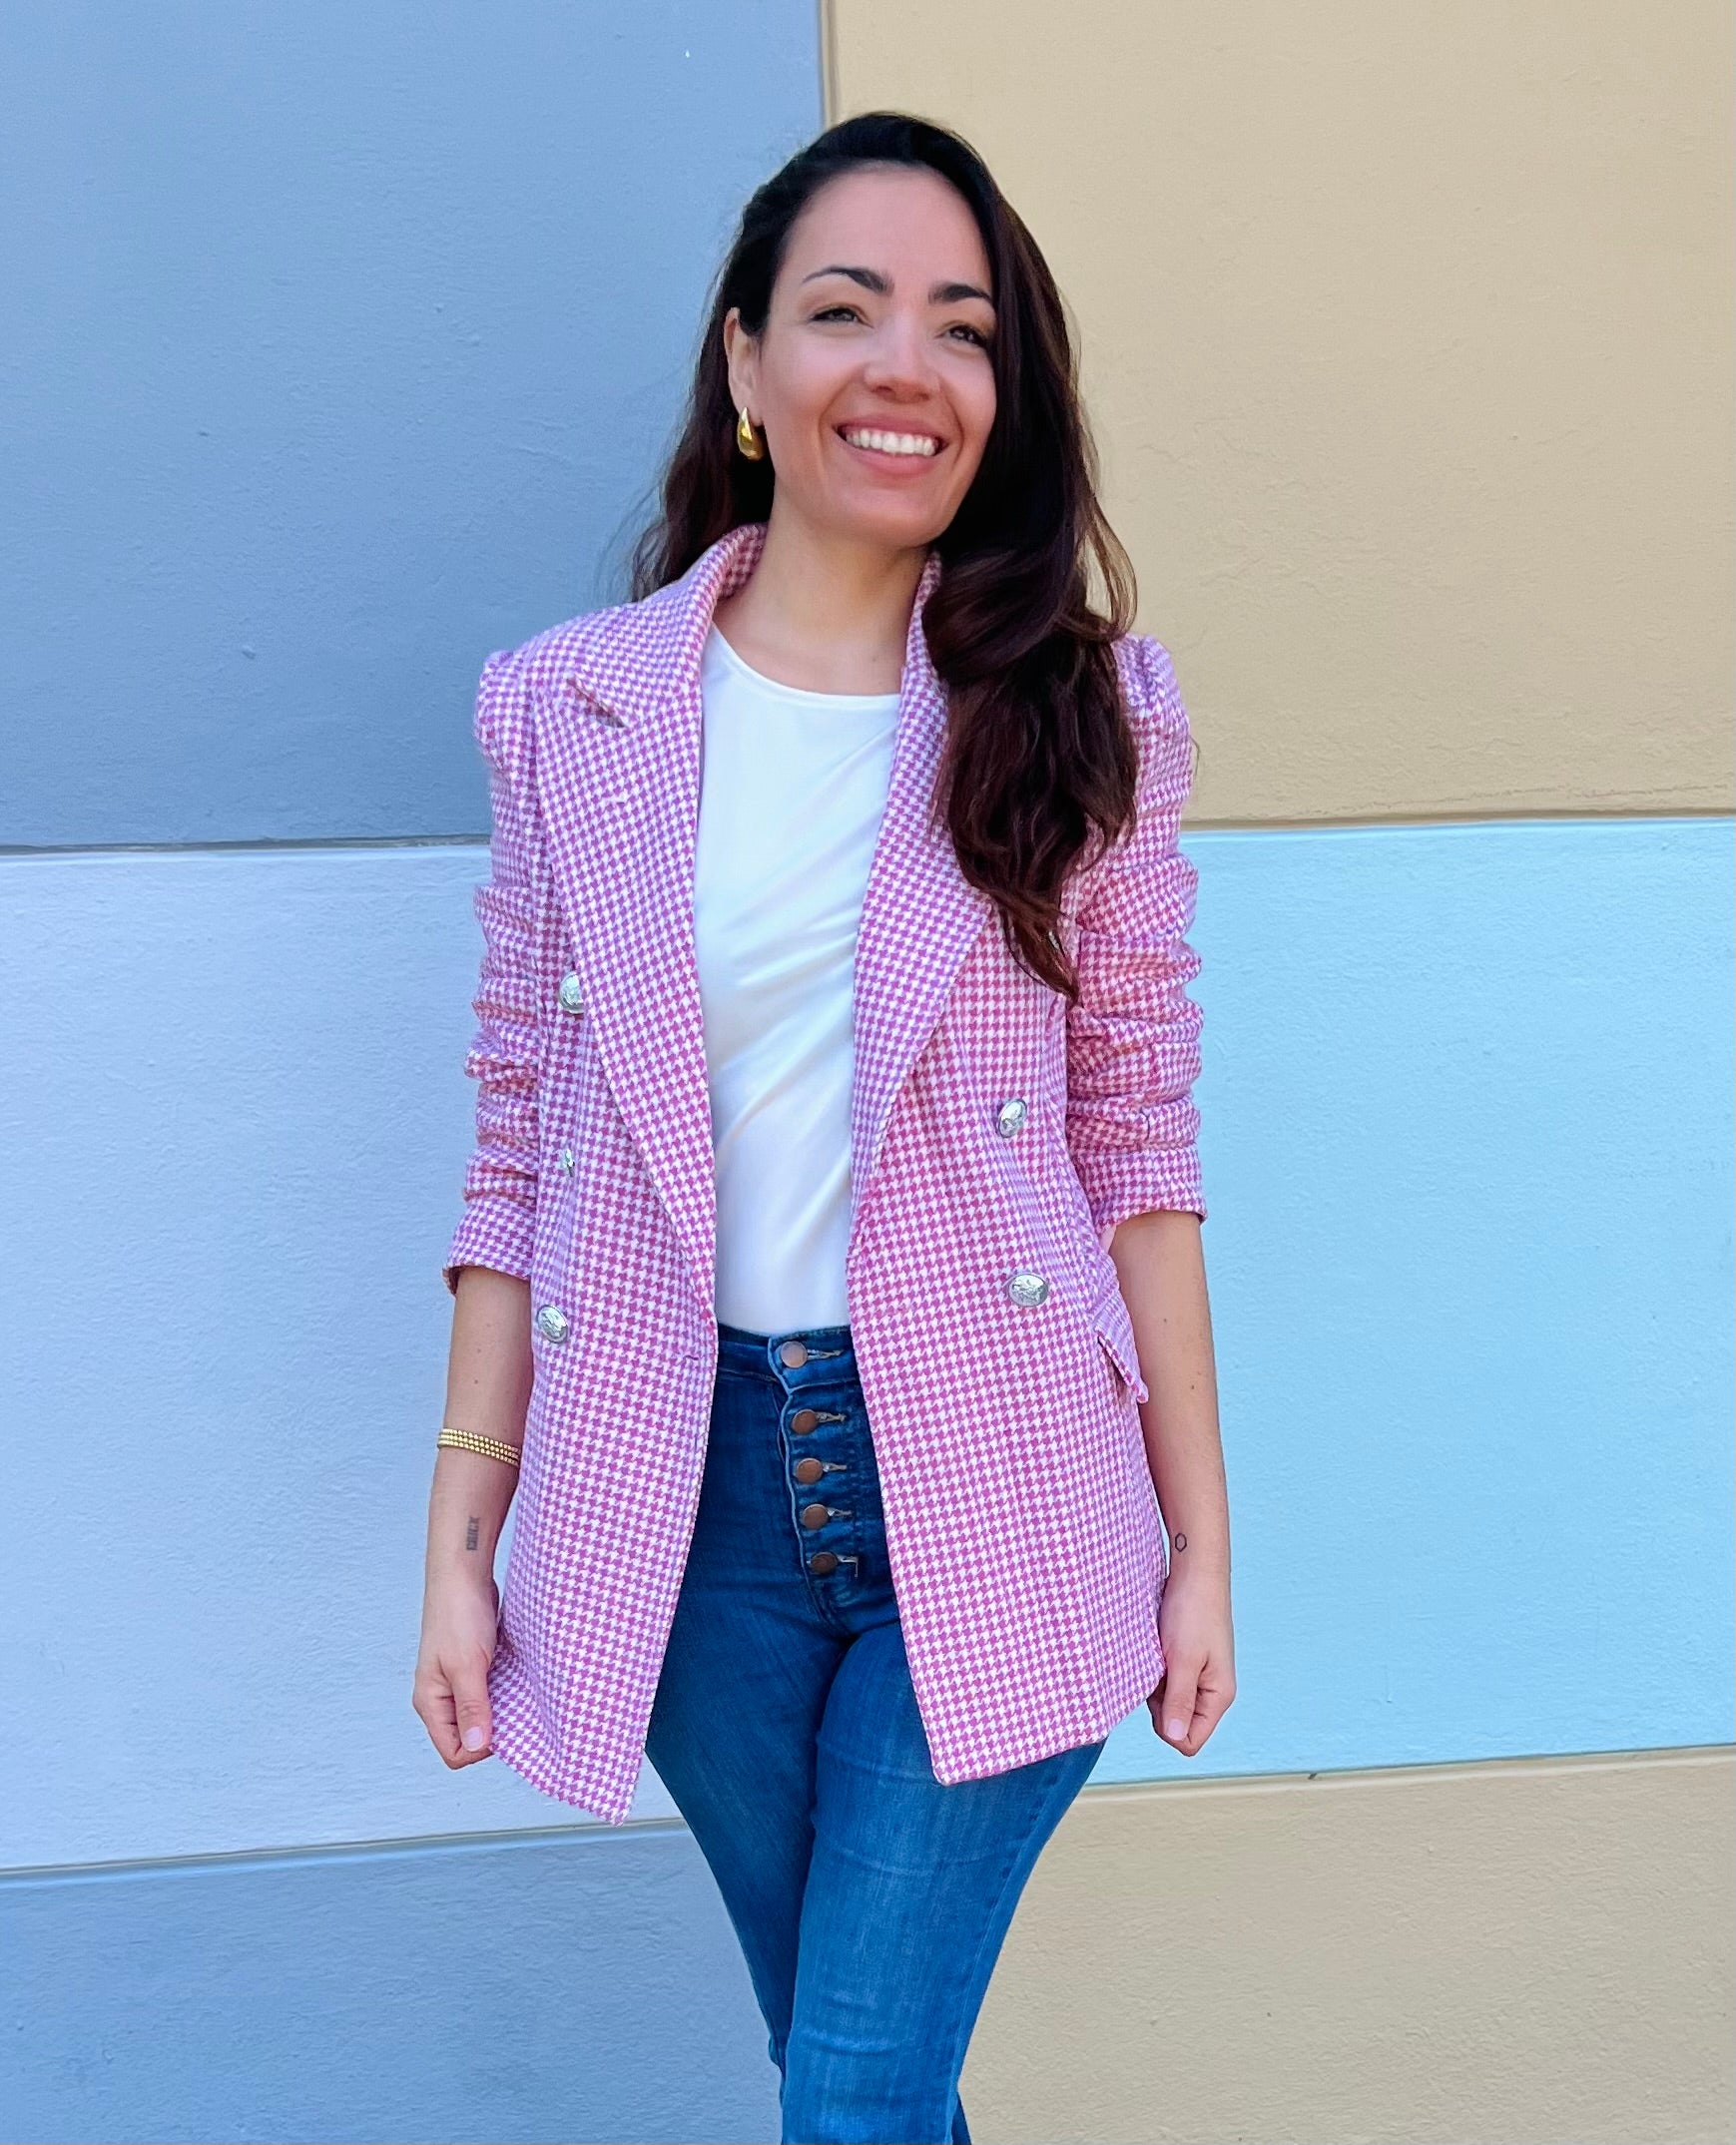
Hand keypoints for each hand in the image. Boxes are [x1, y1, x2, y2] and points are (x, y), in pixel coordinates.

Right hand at [413, 1571, 500, 1767]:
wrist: (463, 1572)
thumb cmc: (459, 1614)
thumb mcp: (468, 1665)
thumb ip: (472, 1707)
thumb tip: (478, 1748)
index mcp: (431, 1703)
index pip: (455, 1752)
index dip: (482, 1748)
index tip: (506, 1723)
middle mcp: (441, 1697)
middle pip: (469, 1738)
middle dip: (495, 1731)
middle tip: (518, 1709)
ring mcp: (457, 1681)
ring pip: (482, 1714)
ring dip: (502, 1710)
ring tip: (520, 1692)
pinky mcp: (474, 1666)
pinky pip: (491, 1693)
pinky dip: (505, 1691)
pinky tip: (519, 1679)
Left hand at [1149, 1562, 1234, 1756]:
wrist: (1194, 1570)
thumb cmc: (1192, 1610)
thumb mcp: (1182, 1659)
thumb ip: (1178, 1700)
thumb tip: (1174, 1738)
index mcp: (1218, 1696)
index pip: (1188, 1741)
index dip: (1166, 1725)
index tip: (1159, 1692)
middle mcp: (1211, 1691)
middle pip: (1175, 1724)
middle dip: (1158, 1704)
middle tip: (1157, 1668)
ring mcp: (1198, 1676)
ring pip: (1166, 1702)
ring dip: (1155, 1685)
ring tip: (1157, 1654)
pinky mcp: (1185, 1661)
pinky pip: (1165, 1682)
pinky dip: (1155, 1670)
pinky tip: (1155, 1649)